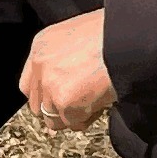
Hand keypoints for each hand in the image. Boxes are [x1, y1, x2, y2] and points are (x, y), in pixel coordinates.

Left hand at [19, 9, 114, 131]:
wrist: (127, 39)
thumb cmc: (113, 34)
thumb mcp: (78, 37)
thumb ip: (64, 60)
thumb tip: (68, 83)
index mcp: (42, 46)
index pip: (29, 84)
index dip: (45, 96)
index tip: (59, 99)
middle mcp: (40, 65)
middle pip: (38, 106)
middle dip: (58, 110)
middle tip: (81, 102)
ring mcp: (50, 84)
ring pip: (54, 120)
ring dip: (74, 116)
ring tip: (94, 99)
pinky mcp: (64, 101)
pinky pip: (73, 123)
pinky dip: (88, 117)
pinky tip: (100, 101)